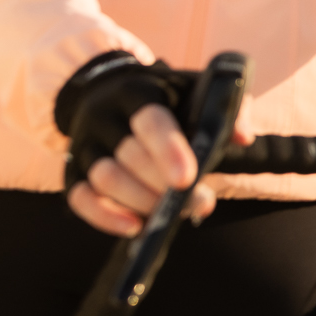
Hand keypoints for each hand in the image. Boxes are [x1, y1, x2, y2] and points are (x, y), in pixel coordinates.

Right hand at [65, 105, 252, 236]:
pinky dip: (104, 217)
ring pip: (105, 179)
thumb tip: (243, 138)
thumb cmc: (166, 96)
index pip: (151, 121)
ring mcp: (85, 144)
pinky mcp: (72, 170)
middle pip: (130, 156)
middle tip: (200, 203)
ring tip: (173, 213)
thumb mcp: (195, 88)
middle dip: (164, 186)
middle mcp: (105, 117)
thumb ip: (226, 108)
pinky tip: (135, 228)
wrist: (107, 89)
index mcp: (138, 91)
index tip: (189, 178)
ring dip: (142, 203)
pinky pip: (79, 199)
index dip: (169, 150)